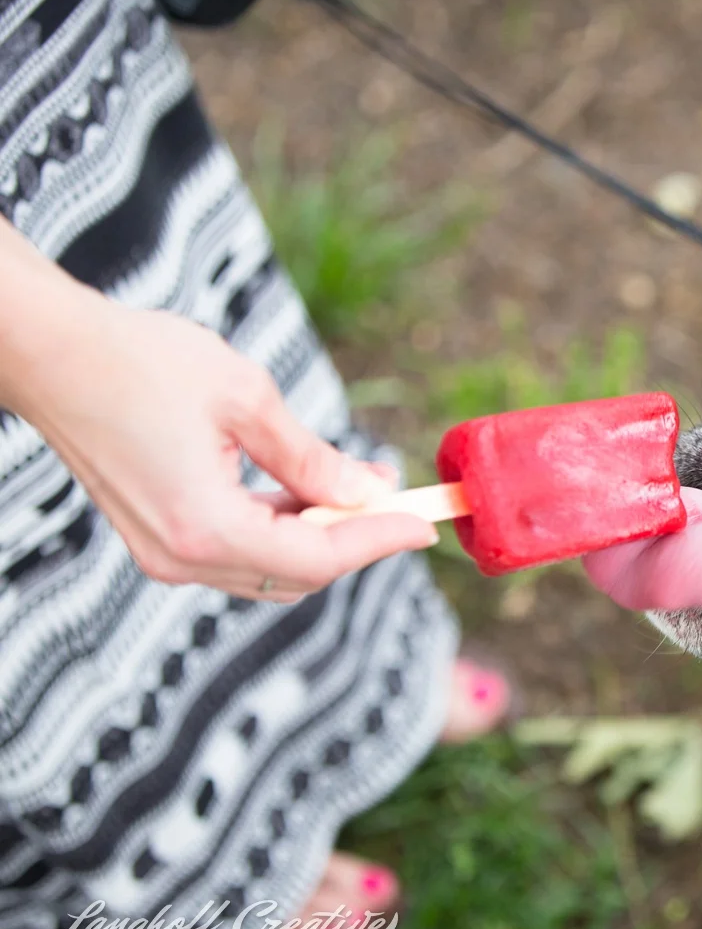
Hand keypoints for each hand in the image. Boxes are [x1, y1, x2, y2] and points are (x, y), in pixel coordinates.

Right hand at [5, 299, 436, 600]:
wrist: (52, 352)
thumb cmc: (142, 362)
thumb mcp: (246, 400)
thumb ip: (311, 460)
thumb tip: (366, 494)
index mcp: (204, 527)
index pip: (317, 558)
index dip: (378, 543)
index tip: (423, 525)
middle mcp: (179, 556)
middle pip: (295, 576)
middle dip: (354, 540)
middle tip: (396, 499)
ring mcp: (161, 553)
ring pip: (267, 569)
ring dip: (318, 535)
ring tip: (358, 484)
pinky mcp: (153, 537)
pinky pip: (235, 552)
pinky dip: (279, 529)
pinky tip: (306, 489)